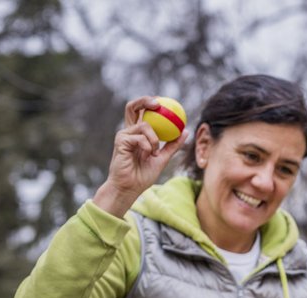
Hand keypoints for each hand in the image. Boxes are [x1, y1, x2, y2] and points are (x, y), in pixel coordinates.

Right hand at [93, 96, 189, 217]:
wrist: (130, 188)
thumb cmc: (143, 175)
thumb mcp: (162, 159)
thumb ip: (172, 145)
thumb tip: (186, 132)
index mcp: (137, 134)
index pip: (141, 113)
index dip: (149, 103)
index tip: (163, 102)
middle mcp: (129, 132)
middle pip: (132, 107)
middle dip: (144, 101)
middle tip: (157, 103)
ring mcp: (124, 135)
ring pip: (144, 125)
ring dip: (155, 139)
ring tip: (154, 153)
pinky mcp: (121, 141)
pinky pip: (140, 137)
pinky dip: (148, 146)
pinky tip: (148, 154)